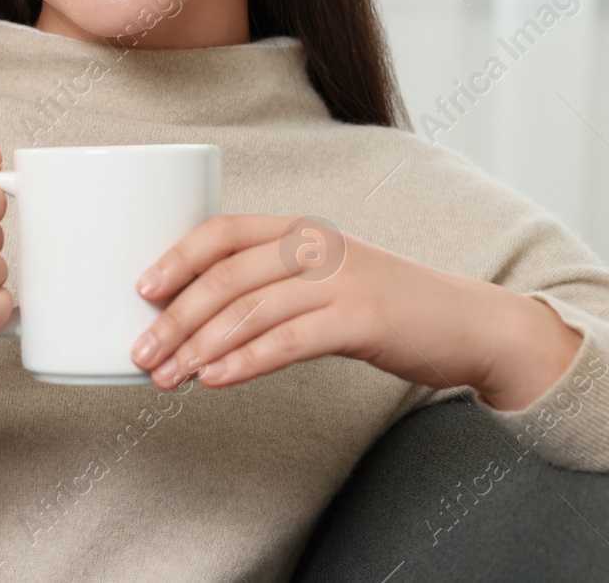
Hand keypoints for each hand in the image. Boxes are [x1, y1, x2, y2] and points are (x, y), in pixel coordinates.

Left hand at [128, 214, 581, 410]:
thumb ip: (272, 285)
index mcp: (301, 230)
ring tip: (167, 377)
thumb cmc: (384, 306)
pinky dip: (246, 361)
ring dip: (200, 346)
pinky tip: (216, 380)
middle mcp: (317, 246)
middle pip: (227, 276)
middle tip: (142, 353)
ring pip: (251, 309)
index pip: (224, 230)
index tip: (141, 290)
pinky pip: (290, 341)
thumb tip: (195, 317)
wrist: (468, 322)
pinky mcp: (363, 320)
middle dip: (176, 317)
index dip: (177, 257)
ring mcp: (341, 280)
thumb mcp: (325, 279)